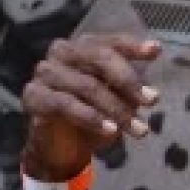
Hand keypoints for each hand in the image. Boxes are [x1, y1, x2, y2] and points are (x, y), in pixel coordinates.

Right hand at [21, 34, 160, 181]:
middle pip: (99, 57)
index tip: (155, 50)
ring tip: (140, 130)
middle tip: (153, 101)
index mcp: (84, 48)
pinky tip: (111, 131)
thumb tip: (154, 53)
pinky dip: (92, 118)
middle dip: (129, 80)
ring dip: (118, 109)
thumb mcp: (121, 99)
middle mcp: (62, 53)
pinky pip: (66, 104)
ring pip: (87, 85)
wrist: (65, 148)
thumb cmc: (96, 115)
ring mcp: (45, 73)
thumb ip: (132, 81)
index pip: (110, 42)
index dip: (132, 45)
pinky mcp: (34, 96)